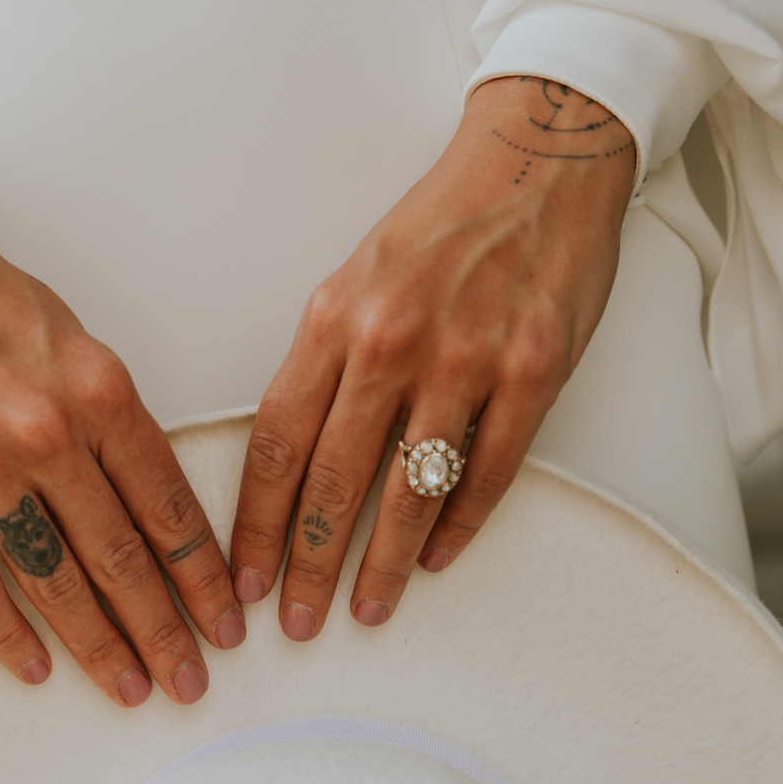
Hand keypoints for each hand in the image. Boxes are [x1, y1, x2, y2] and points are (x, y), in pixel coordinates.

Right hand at [0, 159, 244, 706]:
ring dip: (98, 643)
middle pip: (120, 556)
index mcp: (97, 391)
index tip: (225, 619)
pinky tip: (34, 667)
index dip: (201, 575)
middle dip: (164, 629)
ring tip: (132, 686)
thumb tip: (148, 500)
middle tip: (192, 681)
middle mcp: (44, 434)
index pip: (168, 505)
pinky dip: (3, 632)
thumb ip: (110, 418)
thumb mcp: (70, 338)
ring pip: (53, 579)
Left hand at [230, 76, 635, 636]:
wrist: (538, 161)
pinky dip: (460, 525)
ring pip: (411, 489)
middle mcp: (393, 341)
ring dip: (385, 563)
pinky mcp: (535, 369)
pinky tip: (438, 559)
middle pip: (334, 481)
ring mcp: (467, 358)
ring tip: (367, 609)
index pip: (279, 442)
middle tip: (295, 622)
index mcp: (334, 318)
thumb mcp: (357, 279)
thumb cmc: (444, 224)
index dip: (258, 523)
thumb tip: (297, 456)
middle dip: (308, 564)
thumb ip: (327, 361)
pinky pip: (489, 471)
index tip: (244, 578)